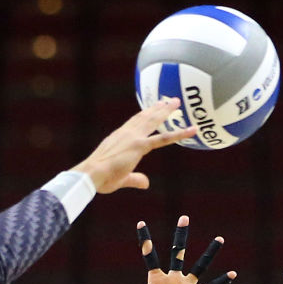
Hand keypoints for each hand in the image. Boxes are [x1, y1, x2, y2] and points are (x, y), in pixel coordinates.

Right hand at [73, 99, 196, 193]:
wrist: (91, 174)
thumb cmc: (99, 178)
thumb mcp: (120, 179)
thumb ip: (135, 179)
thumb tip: (146, 183)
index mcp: (119, 138)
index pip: (135, 122)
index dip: (145, 114)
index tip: (154, 106)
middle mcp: (126, 134)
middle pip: (145, 117)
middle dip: (158, 108)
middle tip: (170, 100)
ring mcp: (133, 138)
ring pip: (153, 121)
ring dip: (166, 111)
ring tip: (176, 102)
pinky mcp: (139, 146)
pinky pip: (163, 138)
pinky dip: (179, 133)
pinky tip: (192, 130)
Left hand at [93, 216, 234, 283]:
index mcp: (155, 280)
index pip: (150, 255)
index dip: (145, 240)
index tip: (141, 223)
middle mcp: (172, 280)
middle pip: (177, 252)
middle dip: (181, 236)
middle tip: (184, 217)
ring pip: (199, 265)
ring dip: (209, 253)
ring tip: (220, 239)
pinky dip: (220, 282)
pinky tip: (232, 274)